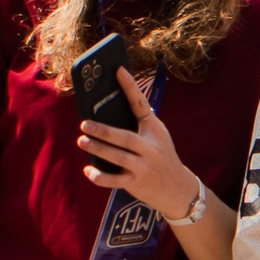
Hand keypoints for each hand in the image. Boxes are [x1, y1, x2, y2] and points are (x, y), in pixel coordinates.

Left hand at [77, 69, 201, 220]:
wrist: (178, 188)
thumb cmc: (160, 157)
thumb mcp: (156, 138)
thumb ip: (136, 127)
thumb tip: (103, 114)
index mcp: (155, 131)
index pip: (142, 105)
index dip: (130, 87)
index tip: (118, 70)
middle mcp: (151, 148)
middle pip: (125, 138)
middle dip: (104, 131)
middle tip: (84, 123)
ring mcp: (144, 167)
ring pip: (118, 157)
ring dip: (98, 149)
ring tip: (82, 141)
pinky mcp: (137, 183)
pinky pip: (115, 180)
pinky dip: (100, 177)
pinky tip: (88, 170)